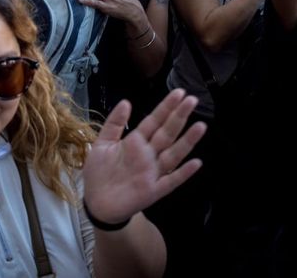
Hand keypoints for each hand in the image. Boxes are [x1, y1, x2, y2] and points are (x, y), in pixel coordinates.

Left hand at [82, 89, 205, 225]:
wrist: (95, 203)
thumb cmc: (99, 173)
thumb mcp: (102, 143)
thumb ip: (114, 123)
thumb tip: (126, 101)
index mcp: (136, 141)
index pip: (154, 120)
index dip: (166, 107)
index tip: (179, 92)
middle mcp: (149, 154)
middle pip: (167, 133)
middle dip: (179, 116)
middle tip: (192, 100)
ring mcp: (153, 172)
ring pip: (173, 154)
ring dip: (187, 141)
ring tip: (200, 126)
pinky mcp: (153, 190)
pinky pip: (171, 181)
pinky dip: (184, 173)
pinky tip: (196, 163)